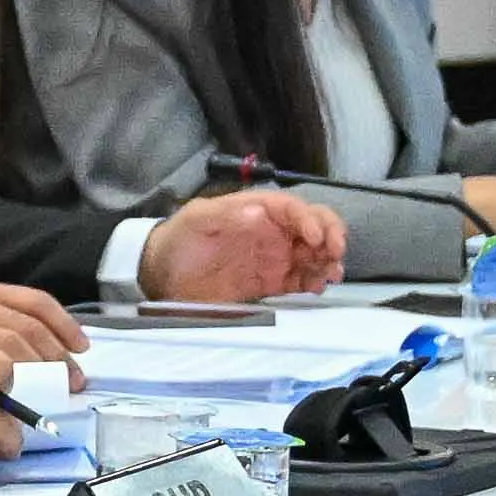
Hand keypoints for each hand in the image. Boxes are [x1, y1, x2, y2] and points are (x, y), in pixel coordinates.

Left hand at [136, 189, 342, 302]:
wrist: (161, 277)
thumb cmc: (178, 241)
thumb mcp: (196, 221)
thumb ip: (225, 215)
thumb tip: (259, 211)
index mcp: (256, 210)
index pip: (294, 208)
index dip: (311, 220)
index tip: (316, 237)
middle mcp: (272, 231)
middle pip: (315, 228)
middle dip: (331, 238)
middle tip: (334, 254)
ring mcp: (275, 257)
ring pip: (315, 255)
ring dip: (328, 262)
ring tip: (329, 275)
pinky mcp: (272, 283)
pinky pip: (302, 280)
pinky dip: (315, 282)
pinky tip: (318, 287)